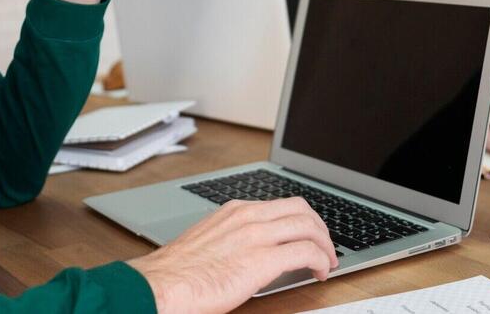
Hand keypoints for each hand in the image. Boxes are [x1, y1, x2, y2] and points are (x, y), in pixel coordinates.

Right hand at [127, 197, 338, 313]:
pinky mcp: (263, 259)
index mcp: (234, 211)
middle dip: (319, 227)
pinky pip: (306, 252)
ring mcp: (256, 235)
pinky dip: (320, 260)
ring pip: (308, 226)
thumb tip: (245, 253)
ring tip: (327, 261)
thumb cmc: (176, 273)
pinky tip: (319, 273)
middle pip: (301, 208)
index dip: (302, 219)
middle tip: (325, 246)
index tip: (308, 233)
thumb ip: (230, 239)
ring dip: (325, 244)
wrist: (162, 285)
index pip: (280, 204)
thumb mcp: (207, 241)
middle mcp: (248, 216)